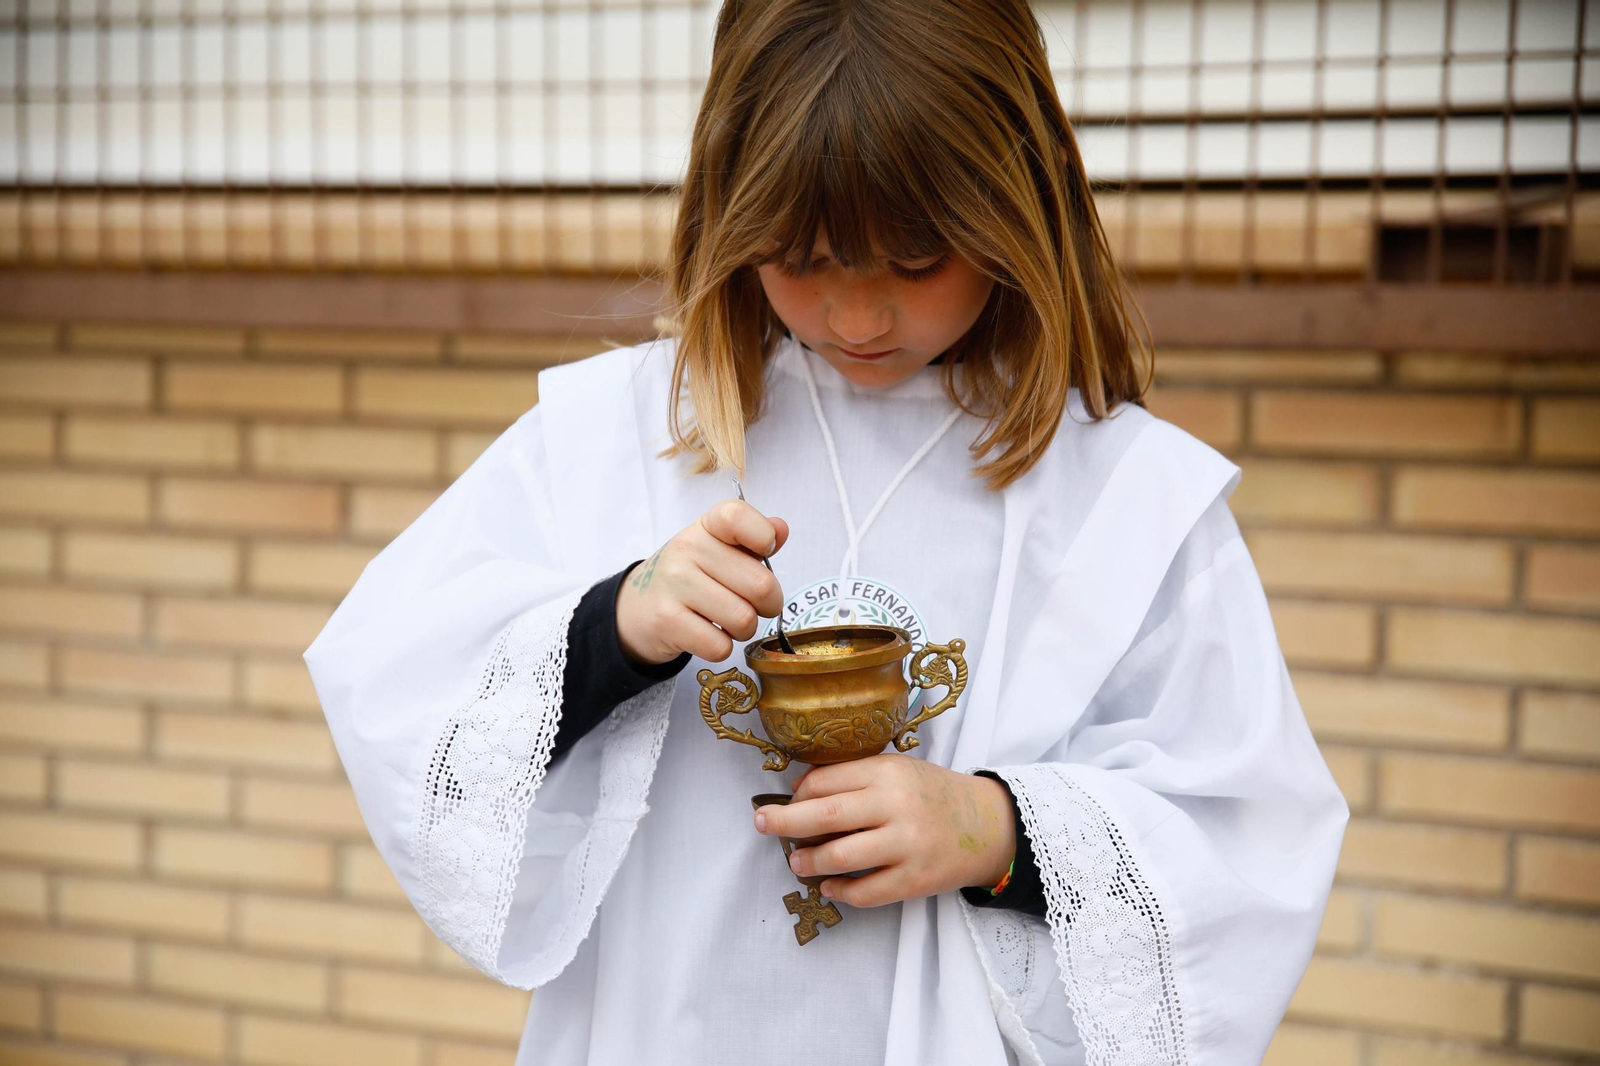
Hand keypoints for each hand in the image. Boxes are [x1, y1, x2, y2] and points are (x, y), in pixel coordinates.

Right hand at [614, 498, 789, 665]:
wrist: (638, 607)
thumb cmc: (691, 576)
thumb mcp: (719, 549)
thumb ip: (753, 539)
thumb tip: (780, 530)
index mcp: (706, 527)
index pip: (737, 516)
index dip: (763, 536)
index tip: (764, 552)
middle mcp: (687, 549)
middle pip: (760, 585)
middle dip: (769, 605)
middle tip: (754, 606)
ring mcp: (675, 584)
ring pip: (743, 620)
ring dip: (745, 630)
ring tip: (730, 623)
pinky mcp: (667, 621)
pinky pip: (720, 646)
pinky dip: (723, 647)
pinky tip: (710, 635)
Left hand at [754, 754, 1015, 907]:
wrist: (990, 825)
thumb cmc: (933, 794)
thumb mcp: (898, 769)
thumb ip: (854, 776)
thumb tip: (799, 790)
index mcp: (888, 771)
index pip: (825, 781)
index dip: (798, 793)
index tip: (788, 800)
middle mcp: (896, 805)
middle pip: (823, 816)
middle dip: (783, 822)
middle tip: (762, 825)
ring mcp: (906, 845)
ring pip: (840, 858)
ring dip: (808, 862)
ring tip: (796, 862)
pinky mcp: (915, 880)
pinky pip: (865, 892)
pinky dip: (840, 890)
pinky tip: (830, 885)